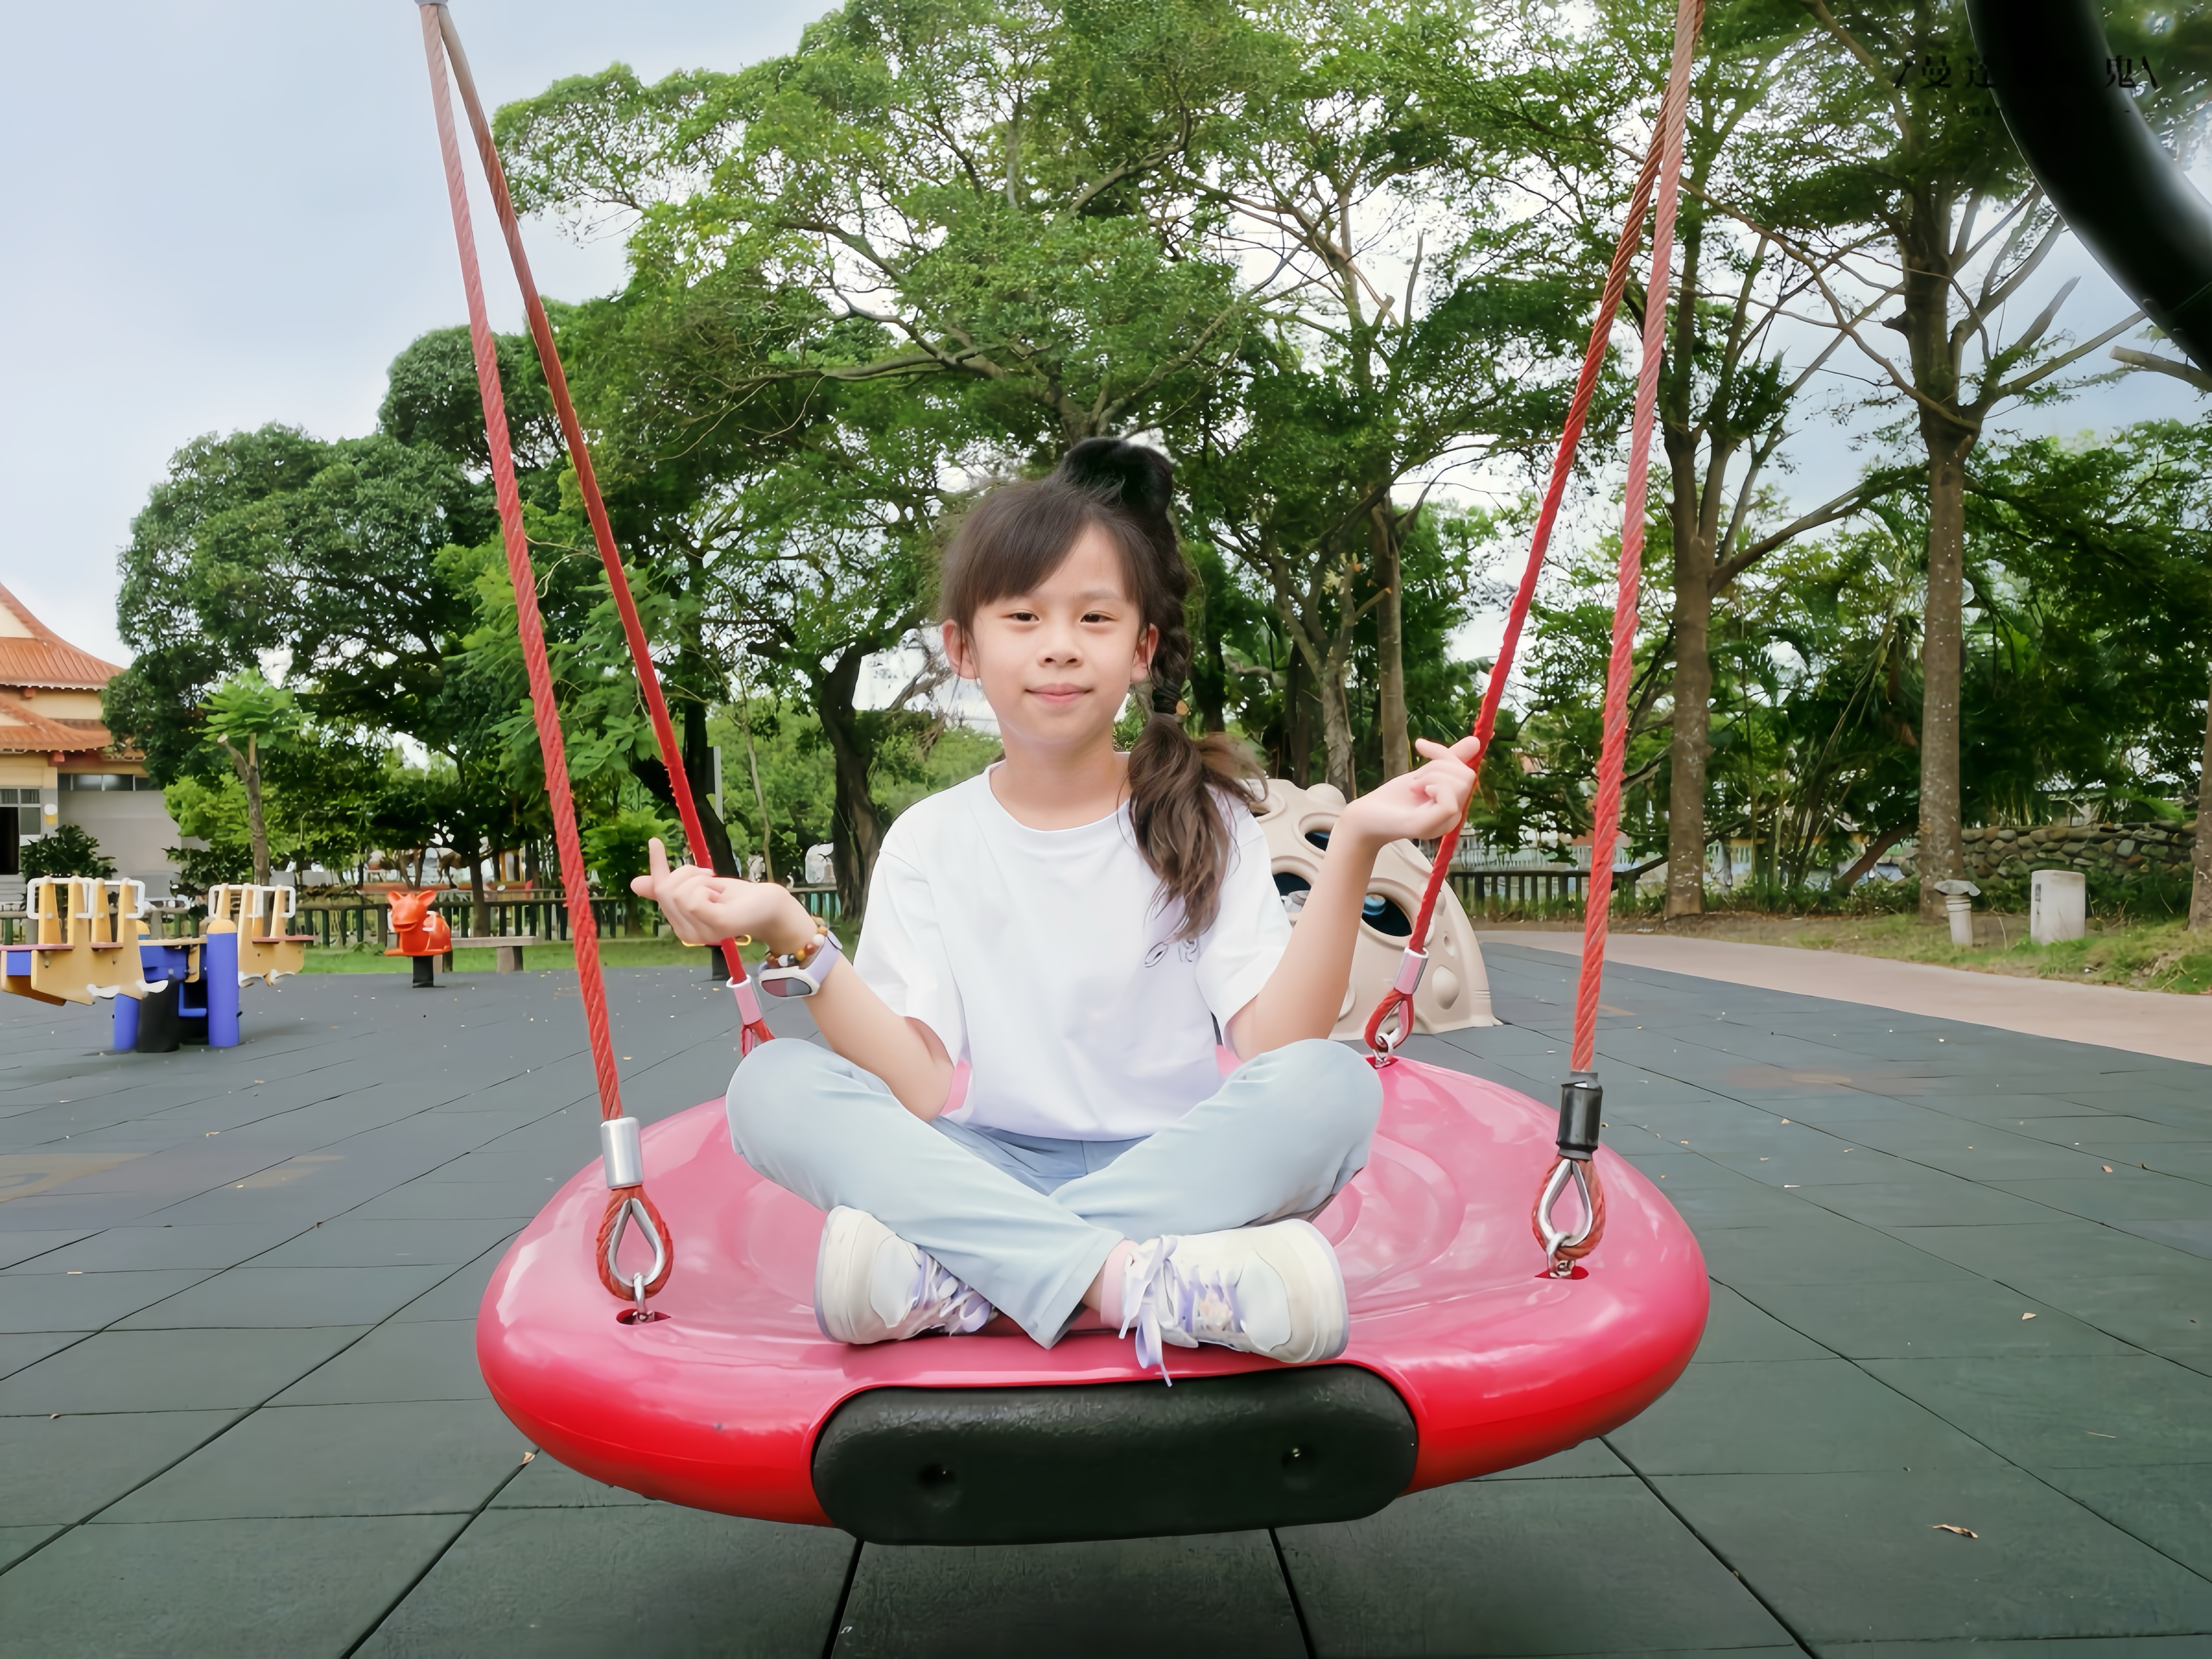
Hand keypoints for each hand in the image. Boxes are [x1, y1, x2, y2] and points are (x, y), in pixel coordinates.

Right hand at [629, 838, 811, 952]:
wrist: (769, 906)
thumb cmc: (736, 897)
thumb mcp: (699, 886)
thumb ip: (671, 886)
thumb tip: (635, 884)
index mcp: (681, 926)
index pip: (658, 893)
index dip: (656, 867)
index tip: (655, 841)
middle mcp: (687, 934)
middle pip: (665, 890)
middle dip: (687, 873)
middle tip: (711, 879)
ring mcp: (701, 933)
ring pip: (678, 892)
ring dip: (699, 879)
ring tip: (717, 889)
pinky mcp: (715, 926)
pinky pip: (692, 899)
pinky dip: (705, 887)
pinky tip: (719, 894)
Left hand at [1332, 735, 1479, 847]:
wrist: (1365, 817)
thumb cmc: (1393, 798)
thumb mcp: (1423, 773)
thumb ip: (1447, 761)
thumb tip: (1475, 741)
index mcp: (1452, 803)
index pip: (1467, 772)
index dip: (1445, 754)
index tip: (1419, 745)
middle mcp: (1452, 816)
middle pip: (1467, 776)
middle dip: (1438, 765)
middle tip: (1415, 778)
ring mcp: (1443, 823)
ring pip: (1460, 785)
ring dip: (1432, 775)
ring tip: (1414, 785)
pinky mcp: (1430, 827)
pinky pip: (1450, 802)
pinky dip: (1435, 788)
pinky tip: (1418, 790)